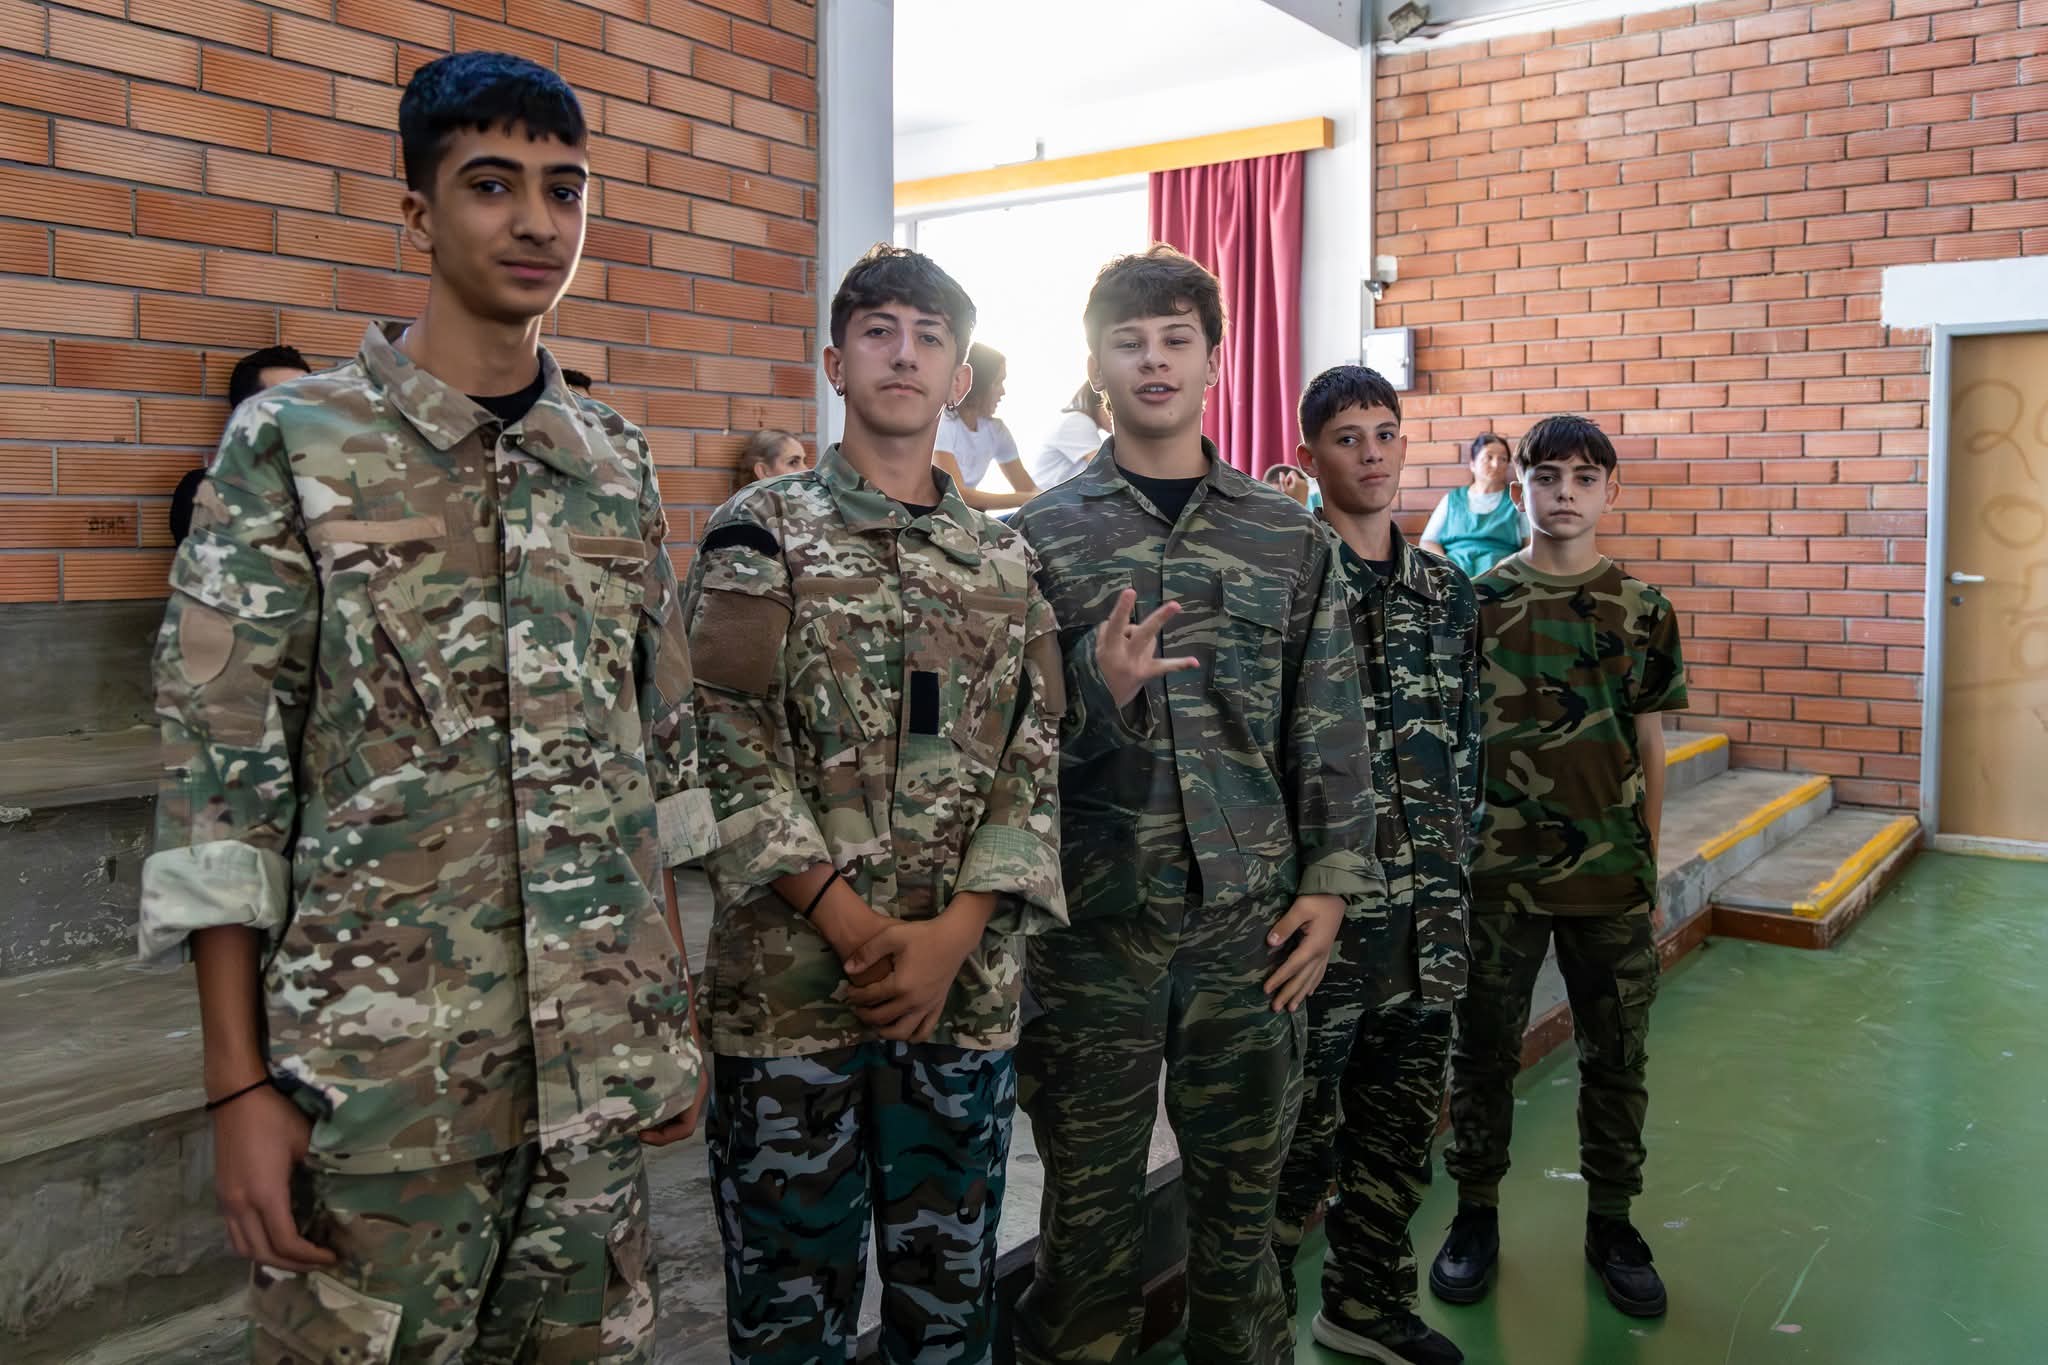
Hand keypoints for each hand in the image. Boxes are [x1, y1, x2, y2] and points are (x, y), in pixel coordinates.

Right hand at [212, 1084, 335, 1271]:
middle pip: (263, 1253)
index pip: (286, 1242)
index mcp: (265, 1194)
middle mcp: (241, 1205)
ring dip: (270, 1258)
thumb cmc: (274, 1116)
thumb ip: (317, 1170)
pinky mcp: (223, 1195)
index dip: (309, 1256)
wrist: (236, 1096)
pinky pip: (235, 1234)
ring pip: (243, 1248)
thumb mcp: (305, 1142)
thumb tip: (336, 1191)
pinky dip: (255, 1244)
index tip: (332, 1257)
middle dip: (292, 1264)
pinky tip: (275, 1238)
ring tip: (297, 1256)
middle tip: (318, 1263)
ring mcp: (227, 1202)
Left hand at [641, 1012, 713, 1146]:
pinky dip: (649, 1108)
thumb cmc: (676, 1025)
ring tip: (627, 1116)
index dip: (664, 1137)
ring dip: (650, 1120)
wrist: (679, 1007)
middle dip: (653, 1131)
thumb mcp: (671, 1045)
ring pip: (668, 1115)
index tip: (640, 1133)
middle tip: (628, 1127)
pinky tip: (630, 1101)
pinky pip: (663, 1104)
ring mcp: (682, 1087)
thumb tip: (646, 1065)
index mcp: (695, 1088)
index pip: (684, 1128)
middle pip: (675, 1124)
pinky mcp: (672, 1081)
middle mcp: (691, 1092)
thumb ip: (659, 1065)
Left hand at [843, 916, 977, 1041]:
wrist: (954, 937)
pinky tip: (903, 1031)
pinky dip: (912, 1036)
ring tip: (875, 1024)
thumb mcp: (891, 936)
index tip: (848, 991)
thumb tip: (847, 969)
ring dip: (885, 1032)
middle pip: (882, 1018)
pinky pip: (924, 1031)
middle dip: (864, 1015)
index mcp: (900, 985)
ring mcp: (927, 1007)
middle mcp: (913, 1002)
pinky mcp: (938, 1007)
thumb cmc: (923, 934)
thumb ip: (867, 953)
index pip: (870, 997)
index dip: (855, 996)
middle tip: (856, 1007)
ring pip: (902, 1032)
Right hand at [1096, 588, 1197, 707]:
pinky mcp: (1147, 673)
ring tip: (1127, 648)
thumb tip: (1125, 621)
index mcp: (1109, 647)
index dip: (1123, 608)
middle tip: (1176, 605)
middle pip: (1144, 633)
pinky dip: (1180, 664)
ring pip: (1148, 637)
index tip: (1130, 591)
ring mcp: (1137, 665)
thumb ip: (1108, 632)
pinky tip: (1195, 663)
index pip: (1116, 624)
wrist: (1103, 697)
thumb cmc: (1100, 666)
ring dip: (1140, 636)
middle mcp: (1125, 656)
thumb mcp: (1097, 649)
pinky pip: (1164, 666)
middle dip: (1160, 618)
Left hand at [1263, 894, 1343, 1012]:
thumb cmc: (1318, 899)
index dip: (1279, 979)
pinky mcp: (1326, 950)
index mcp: (1313, 946)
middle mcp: (1320, 954)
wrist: (1337, 893)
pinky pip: (1319, 972)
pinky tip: (1309, 992)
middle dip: (1288, 994)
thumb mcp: (1300, 908)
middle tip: (1276, 1008)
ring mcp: (1324, 953)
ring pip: (1311, 979)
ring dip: (1300, 994)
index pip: (1292, 966)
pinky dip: (1313, 984)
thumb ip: (1286, 925)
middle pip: (1302, 978)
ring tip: (1291, 1008)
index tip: (1266, 990)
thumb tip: (1271, 942)